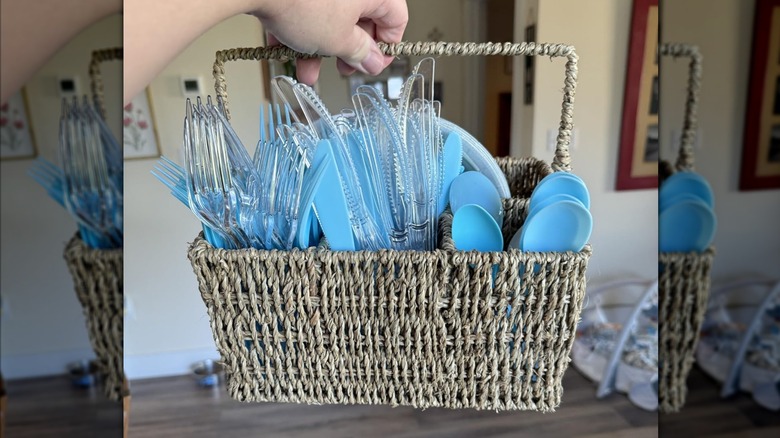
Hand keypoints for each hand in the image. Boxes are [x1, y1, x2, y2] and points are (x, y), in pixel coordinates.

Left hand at [255, 0, 407, 84]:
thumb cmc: (301, 3)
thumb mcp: (338, 40)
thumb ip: (360, 52)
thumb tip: (372, 60)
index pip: (396, 19)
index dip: (386, 47)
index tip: (373, 65)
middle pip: (362, 18)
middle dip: (347, 50)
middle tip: (342, 68)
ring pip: (331, 16)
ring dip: (320, 47)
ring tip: (306, 69)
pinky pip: (308, 8)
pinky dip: (300, 29)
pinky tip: (285, 50)